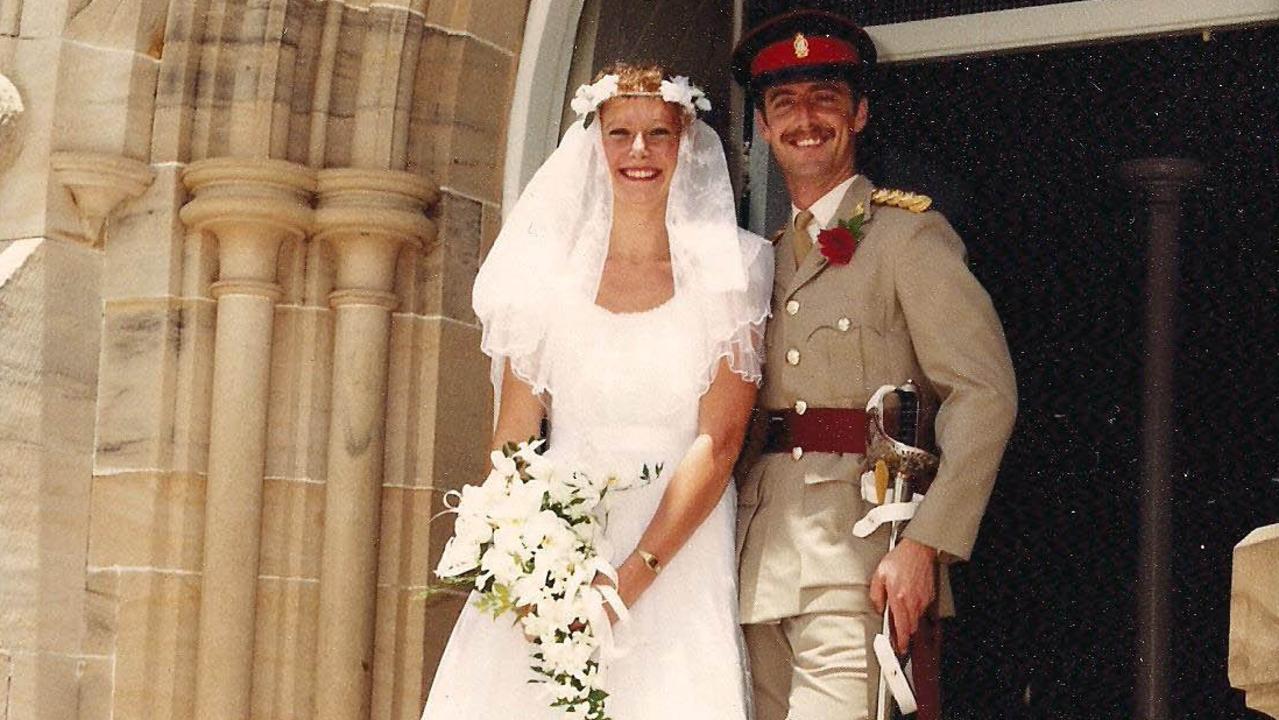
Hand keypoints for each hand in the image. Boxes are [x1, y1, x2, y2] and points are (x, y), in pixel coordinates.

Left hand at [870, 538, 937, 652]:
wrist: (918, 549)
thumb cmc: (900, 560)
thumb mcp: (879, 575)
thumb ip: (876, 594)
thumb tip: (878, 608)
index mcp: (899, 598)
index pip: (902, 628)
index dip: (901, 642)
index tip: (900, 649)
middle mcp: (913, 602)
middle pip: (911, 628)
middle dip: (905, 635)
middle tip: (899, 638)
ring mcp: (923, 600)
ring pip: (917, 620)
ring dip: (910, 623)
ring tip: (902, 617)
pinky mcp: (930, 596)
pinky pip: (923, 610)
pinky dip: (916, 611)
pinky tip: (910, 603)